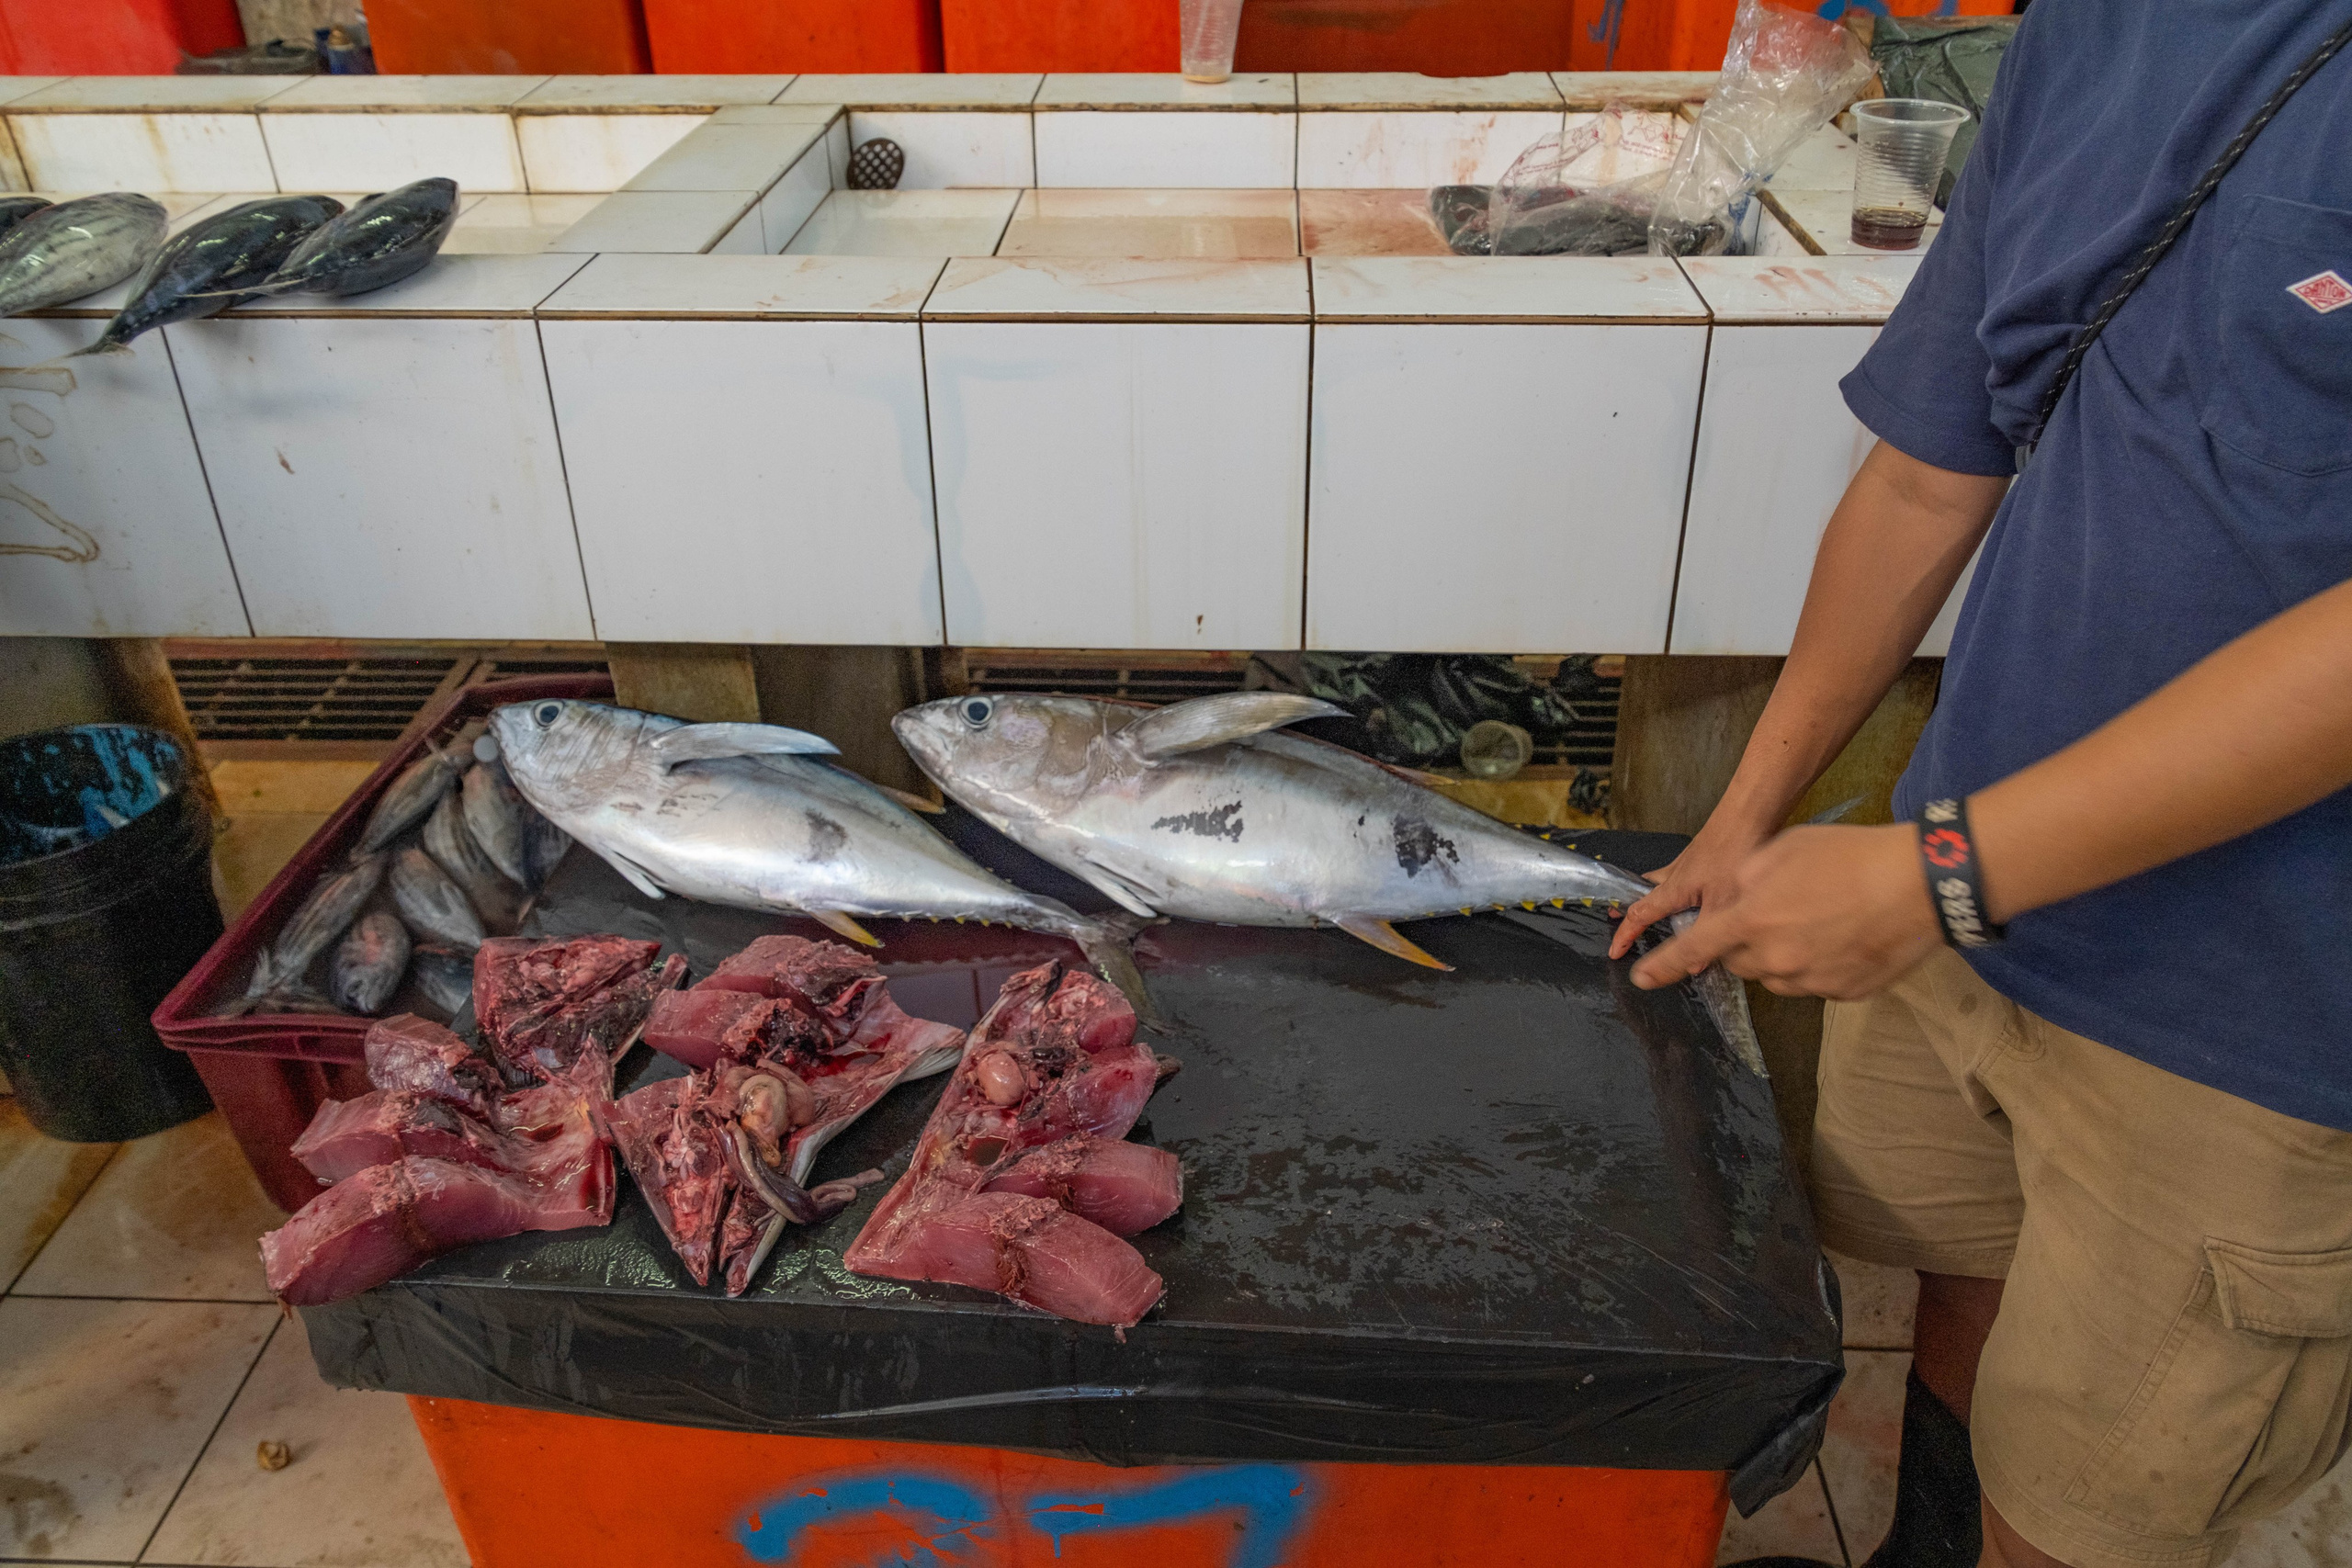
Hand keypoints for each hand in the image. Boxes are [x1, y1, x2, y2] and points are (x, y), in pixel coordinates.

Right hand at [1607, 816, 1769, 959]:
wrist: (1748, 813)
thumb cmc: (1734, 852)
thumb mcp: (1723, 902)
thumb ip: (1706, 933)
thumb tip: (1694, 964)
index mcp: (1673, 889)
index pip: (1638, 915)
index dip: (1624, 935)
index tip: (1614, 952)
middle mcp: (1675, 874)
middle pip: (1644, 893)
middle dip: (1632, 909)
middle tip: (1620, 920)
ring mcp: (1689, 862)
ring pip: (1663, 883)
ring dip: (1656, 897)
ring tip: (1660, 912)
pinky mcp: (1705, 855)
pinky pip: (1684, 876)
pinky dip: (1682, 888)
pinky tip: (1700, 894)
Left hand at [1628, 823, 1942, 1000]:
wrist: (1921, 883)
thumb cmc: (1850, 856)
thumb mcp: (1783, 849)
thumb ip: (1744, 877)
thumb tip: (1730, 898)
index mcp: (1752, 919)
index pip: (1694, 949)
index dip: (1663, 965)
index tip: (1640, 978)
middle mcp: (1775, 959)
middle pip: (1738, 962)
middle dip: (1742, 942)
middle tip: (1775, 911)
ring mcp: (1811, 981)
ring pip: (1775, 975)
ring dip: (1778, 955)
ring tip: (1816, 919)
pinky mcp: (1843, 993)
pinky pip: (1813, 984)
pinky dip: (1815, 965)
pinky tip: (1841, 936)